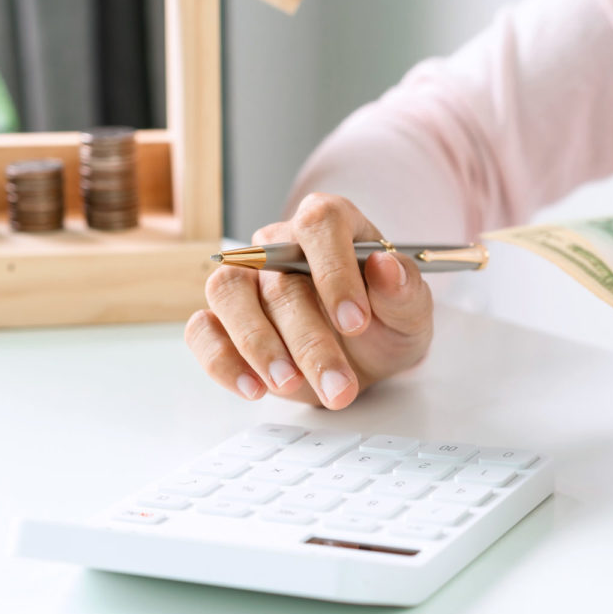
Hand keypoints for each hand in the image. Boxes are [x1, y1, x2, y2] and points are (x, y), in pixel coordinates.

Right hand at [184, 193, 433, 408]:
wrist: (363, 356)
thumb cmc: (383, 321)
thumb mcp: (410, 312)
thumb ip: (403, 289)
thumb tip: (386, 267)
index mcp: (329, 225)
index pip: (320, 224)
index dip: (334, 270)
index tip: (355, 321)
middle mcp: (278, 244)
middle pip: (279, 278)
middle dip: (310, 341)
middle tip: (338, 385)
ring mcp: (245, 279)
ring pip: (228, 294)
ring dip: (258, 345)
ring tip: (290, 384)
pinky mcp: (220, 320)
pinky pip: (202, 330)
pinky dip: (222, 361)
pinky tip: (254, 389)